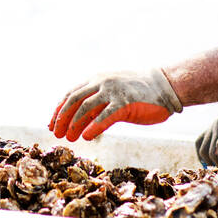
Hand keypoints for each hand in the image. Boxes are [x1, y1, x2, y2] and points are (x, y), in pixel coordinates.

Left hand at [50, 67, 182, 142]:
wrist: (165, 85)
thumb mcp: (113, 93)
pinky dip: (94, 127)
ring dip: (74, 124)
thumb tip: (79, 122)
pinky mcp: (126, 103)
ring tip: (69, 138)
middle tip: (56, 133)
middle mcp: (102, 83)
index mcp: (96, 80)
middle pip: (74, 100)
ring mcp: (114, 92)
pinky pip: (105, 116)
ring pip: (86, 108)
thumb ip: (97, 103)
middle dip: (62, 118)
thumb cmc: (139, 92)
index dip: (59, 110)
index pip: (71, 94)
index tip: (52, 124)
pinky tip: (87, 137)